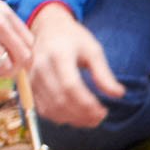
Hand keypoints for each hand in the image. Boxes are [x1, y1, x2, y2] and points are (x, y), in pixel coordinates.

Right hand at [29, 5, 124, 127]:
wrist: (48, 29)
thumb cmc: (73, 38)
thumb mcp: (93, 50)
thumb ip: (104, 74)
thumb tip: (119, 95)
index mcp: (58, 55)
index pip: (70, 86)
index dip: (87, 104)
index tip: (103, 111)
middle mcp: (41, 68)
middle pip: (60, 101)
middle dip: (82, 115)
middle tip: (100, 117)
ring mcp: (33, 79)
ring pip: (51, 110)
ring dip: (73, 120)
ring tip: (92, 120)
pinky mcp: (30, 88)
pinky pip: (44, 110)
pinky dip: (61, 118)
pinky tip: (76, 117)